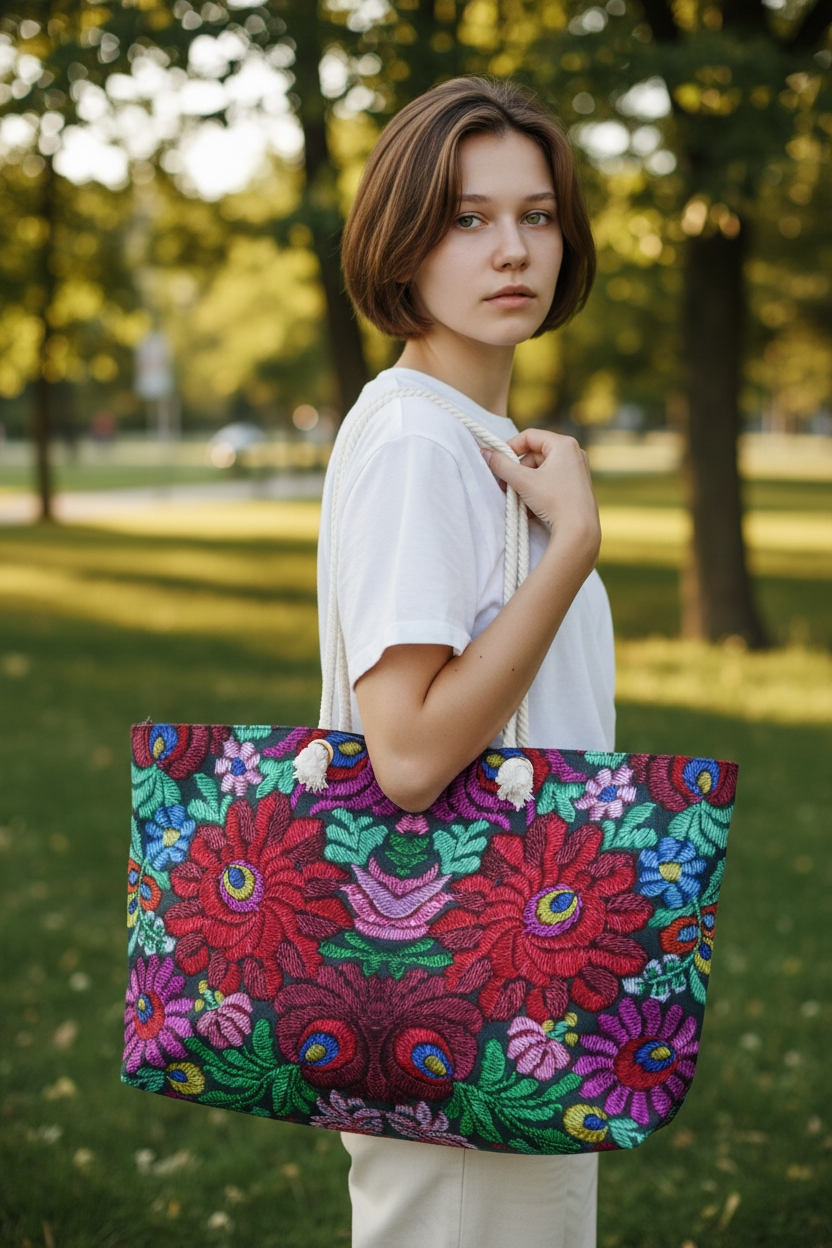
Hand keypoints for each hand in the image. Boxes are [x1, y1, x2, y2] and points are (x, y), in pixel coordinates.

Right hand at [482, 429, 600, 564]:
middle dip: (517, 471)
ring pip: (541, 469)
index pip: (529, 436)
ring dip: (525, 484)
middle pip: (534, 454)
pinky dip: (537, 490)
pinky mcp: (577, 485)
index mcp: (564, 444)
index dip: (510, 447)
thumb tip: (485, 452)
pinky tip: (530, 507)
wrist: (579, 529)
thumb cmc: (554, 500)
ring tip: (518, 500)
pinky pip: (550, 480)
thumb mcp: (523, 481)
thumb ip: (501, 465)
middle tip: (506, 486)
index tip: (499, 462)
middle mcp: (574, 452)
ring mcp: (577, 469)